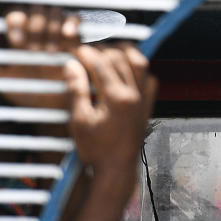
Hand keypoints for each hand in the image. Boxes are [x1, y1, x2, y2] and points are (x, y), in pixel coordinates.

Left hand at [0, 7, 80, 108]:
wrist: (59, 107)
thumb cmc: (33, 93)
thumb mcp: (7, 80)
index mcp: (21, 37)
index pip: (15, 15)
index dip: (15, 22)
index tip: (16, 41)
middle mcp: (39, 31)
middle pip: (35, 10)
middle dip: (34, 28)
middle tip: (35, 51)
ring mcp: (58, 33)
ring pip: (53, 12)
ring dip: (50, 29)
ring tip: (49, 52)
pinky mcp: (77, 39)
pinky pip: (75, 19)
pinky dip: (71, 23)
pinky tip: (67, 36)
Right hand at [65, 42, 155, 174]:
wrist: (117, 170)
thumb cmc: (97, 150)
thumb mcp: (79, 120)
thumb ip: (76, 90)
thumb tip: (71, 65)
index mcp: (117, 98)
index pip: (101, 63)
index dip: (85, 53)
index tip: (73, 51)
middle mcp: (134, 95)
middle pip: (120, 58)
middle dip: (102, 50)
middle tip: (87, 52)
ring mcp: (144, 100)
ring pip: (140, 63)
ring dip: (124, 53)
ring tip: (109, 51)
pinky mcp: (147, 106)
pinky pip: (150, 80)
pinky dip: (140, 69)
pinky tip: (128, 70)